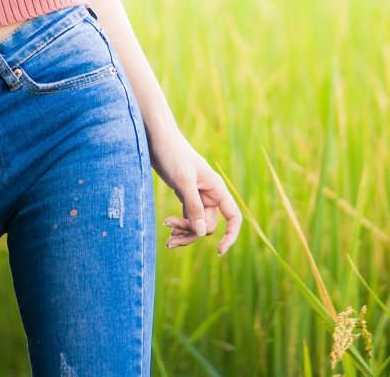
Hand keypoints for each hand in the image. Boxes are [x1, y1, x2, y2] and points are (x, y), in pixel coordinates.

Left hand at [150, 126, 241, 255]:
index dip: (231, 235)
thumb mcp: (183, 181)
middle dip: (192, 234)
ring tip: (167, 240)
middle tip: (169, 237)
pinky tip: (167, 228)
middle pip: (208, 225)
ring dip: (184, 233)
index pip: (233, 217)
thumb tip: (203, 234)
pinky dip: (179, 225)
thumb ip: (193, 207)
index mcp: (216, 189)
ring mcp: (197, 195)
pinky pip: (187, 216)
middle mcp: (210, 194)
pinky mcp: (184, 194)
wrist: (157, 137)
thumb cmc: (172, 153)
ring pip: (197, 223)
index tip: (219, 252)